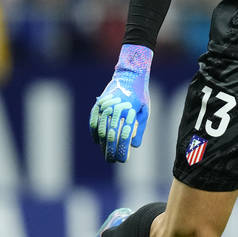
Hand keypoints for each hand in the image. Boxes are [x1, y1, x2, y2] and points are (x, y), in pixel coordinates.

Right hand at [89, 45, 152, 161]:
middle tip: (113, 160)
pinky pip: (93, 122)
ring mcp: (104, 107)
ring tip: (106, 154)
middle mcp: (114, 109)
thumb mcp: (144, 112)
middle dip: (111, 152)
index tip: (122, 160)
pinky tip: (98, 142)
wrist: (129, 76)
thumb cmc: (140, 96)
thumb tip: (133, 146)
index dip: (122, 151)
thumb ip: (140, 129)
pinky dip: (94, 133)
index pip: (123, 137)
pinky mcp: (98, 105)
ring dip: (102, 145)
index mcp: (127, 112)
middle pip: (110, 137)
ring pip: (100, 131)